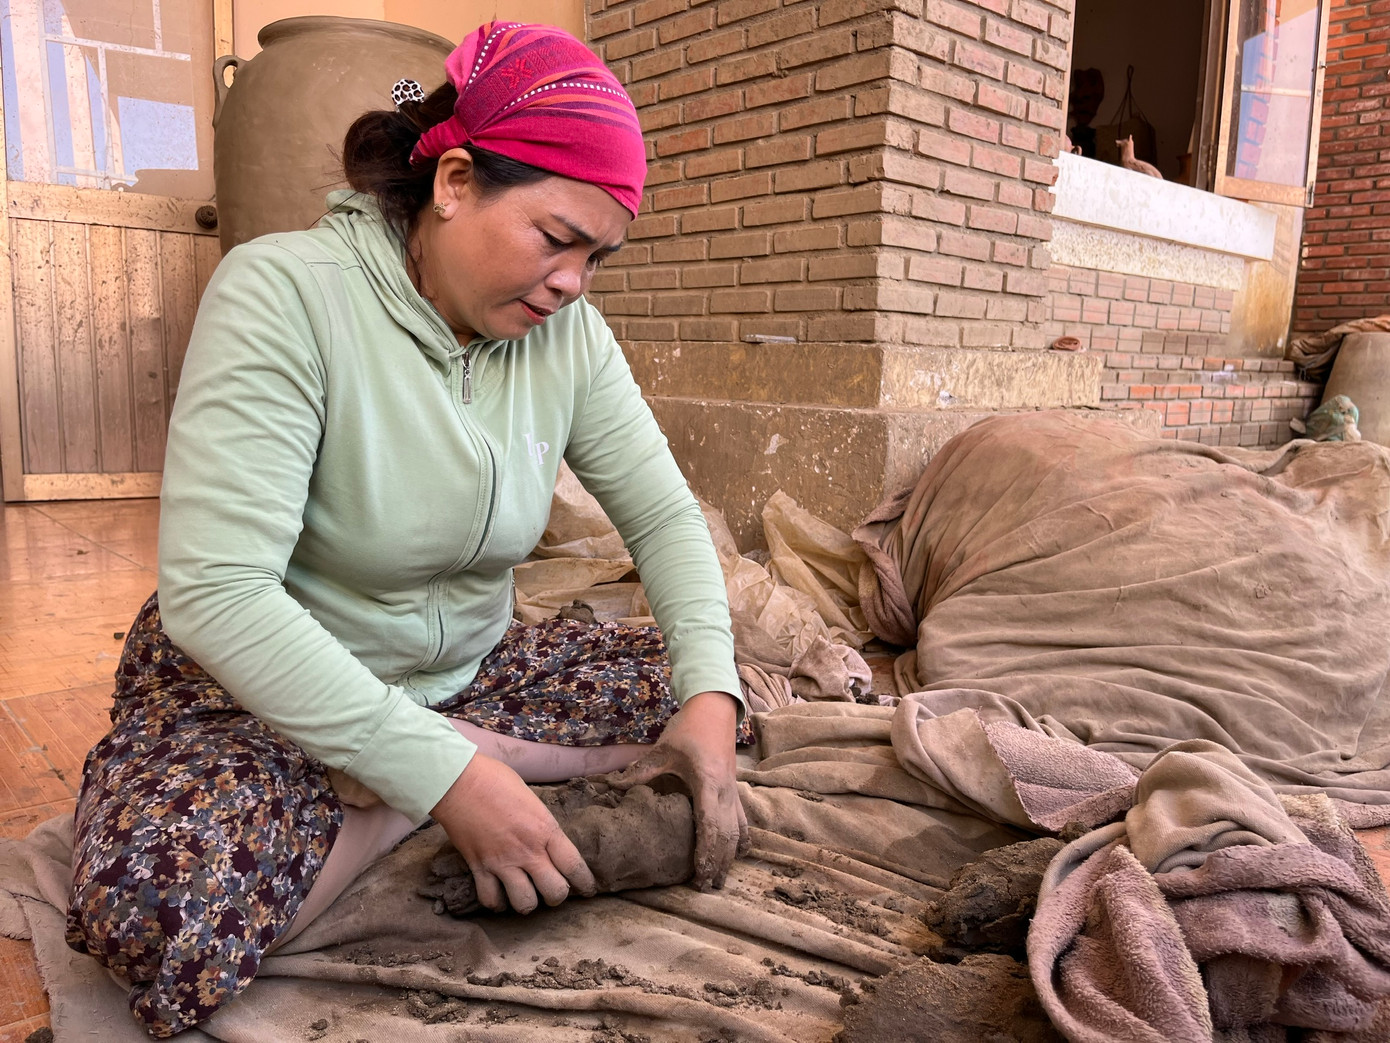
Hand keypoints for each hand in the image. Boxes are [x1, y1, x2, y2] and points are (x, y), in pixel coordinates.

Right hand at [431, 753, 596, 913]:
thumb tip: (547, 839)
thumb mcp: (532, 799)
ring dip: (528, 903)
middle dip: (558, 896)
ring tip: (526, 895)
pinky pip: (491, 900)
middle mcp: (527, 851)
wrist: (458, 781)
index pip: (574, 866)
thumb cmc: (496, 780)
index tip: (587, 889)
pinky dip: (497, 903)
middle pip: (555, 892)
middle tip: (553, 891)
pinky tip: (500, 897)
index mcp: (545, 829)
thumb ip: (542, 824)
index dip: (585, 883)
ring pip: (525, 904)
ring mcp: (502, 862)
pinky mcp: (479, 868)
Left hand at [607, 690, 747, 890]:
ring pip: (739, 831)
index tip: (699, 875)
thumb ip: (639, 771)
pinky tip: (736, 854)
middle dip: (718, 863)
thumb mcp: (662, 749)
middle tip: (706, 887)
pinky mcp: (735, 790)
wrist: (714, 709)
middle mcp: (725, 791)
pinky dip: (740, 840)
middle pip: (728, 836)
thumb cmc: (688, 728)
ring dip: (730, 856)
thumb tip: (610, 787)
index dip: (707, 852)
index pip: (711, 825)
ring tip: (719, 879)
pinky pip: (742, 821)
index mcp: (707, 782)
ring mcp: (734, 791)